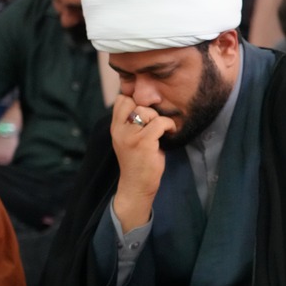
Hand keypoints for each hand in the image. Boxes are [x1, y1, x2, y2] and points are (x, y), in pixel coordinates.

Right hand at [110, 94, 174, 232]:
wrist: (137, 185)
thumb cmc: (138, 162)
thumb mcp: (130, 139)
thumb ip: (134, 123)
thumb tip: (149, 104)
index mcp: (115, 128)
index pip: (121, 100)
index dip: (136, 100)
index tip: (149, 112)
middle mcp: (119, 130)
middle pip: (133, 101)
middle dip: (149, 108)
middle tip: (156, 121)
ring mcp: (130, 136)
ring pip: (146, 111)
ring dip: (159, 118)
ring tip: (163, 129)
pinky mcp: (143, 142)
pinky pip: (159, 123)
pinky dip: (169, 125)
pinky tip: (170, 132)